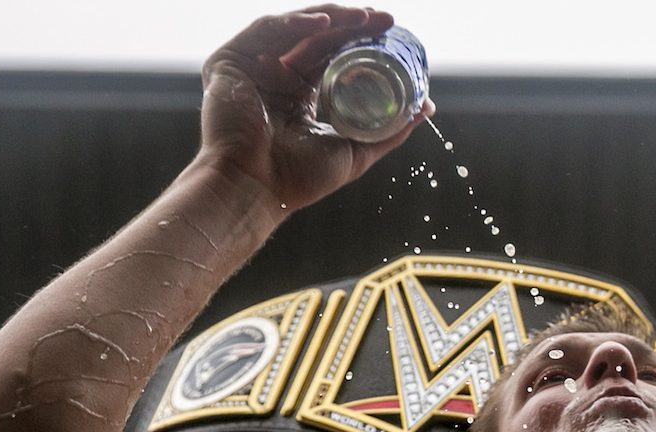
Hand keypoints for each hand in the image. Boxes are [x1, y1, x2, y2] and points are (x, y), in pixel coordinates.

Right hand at [198, 5, 432, 210]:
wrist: (257, 189)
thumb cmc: (299, 179)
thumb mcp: (357, 150)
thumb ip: (390, 131)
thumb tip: (427, 108)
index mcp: (299, 95)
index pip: (333, 55)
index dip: (361, 39)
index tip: (391, 30)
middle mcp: (276, 77)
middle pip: (318, 38)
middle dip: (353, 24)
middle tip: (384, 19)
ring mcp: (252, 68)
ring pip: (296, 29)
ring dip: (332, 17)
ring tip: (364, 17)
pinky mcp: (229, 62)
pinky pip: (266, 30)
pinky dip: (296, 22)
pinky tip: (325, 23)